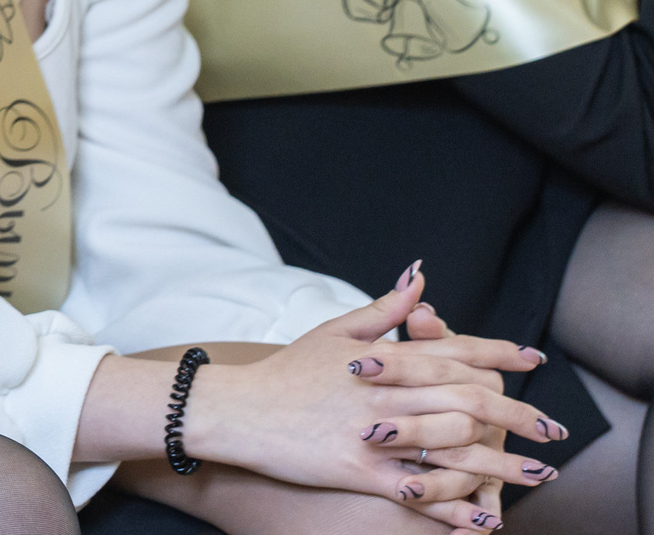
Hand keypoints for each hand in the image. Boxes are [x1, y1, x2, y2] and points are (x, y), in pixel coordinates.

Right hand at [183, 268, 555, 503]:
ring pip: (451, 449)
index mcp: (381, 359)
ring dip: (500, 464)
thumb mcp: (332, 331)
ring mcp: (373, 435)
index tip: (534, 359)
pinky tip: (484, 518)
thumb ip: (383, 311)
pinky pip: (418, 493)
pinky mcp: (359, 471)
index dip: (497, 354)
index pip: (452, 350)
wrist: (236, 409)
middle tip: (553, 429)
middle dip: (516, 415)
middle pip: (465, 401)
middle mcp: (384, 395)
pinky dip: (454, 509)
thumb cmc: (286, 371)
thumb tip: (421, 279)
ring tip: (538, 473)